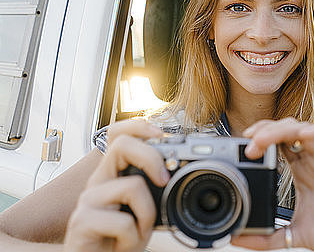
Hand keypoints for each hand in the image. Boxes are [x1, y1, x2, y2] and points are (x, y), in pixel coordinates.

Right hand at [64, 120, 167, 251]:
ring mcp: (87, 201)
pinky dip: (133, 237)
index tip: (162, 135)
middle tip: (164, 180)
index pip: (118, 134)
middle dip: (151, 157)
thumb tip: (182, 170)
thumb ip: (156, 189)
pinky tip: (125, 245)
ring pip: (132, 185)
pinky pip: (123, 221)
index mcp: (113, 174)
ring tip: (140, 231)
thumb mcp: (145, 210)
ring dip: (148, 213)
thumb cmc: (122, 240)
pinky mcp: (81, 223)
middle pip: (122, 144)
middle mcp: (98, 182)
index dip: (138, 125)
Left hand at [232, 118, 313, 251]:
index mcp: (302, 172)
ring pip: (307, 128)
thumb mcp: (295, 235)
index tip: (243, 149)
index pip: (278, 143)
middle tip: (250, 142)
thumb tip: (238, 239)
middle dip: (267, 130)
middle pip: (288, 131)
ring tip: (266, 138)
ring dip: (284, 128)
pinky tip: (304, 136)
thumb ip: (268, 238)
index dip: (260, 138)